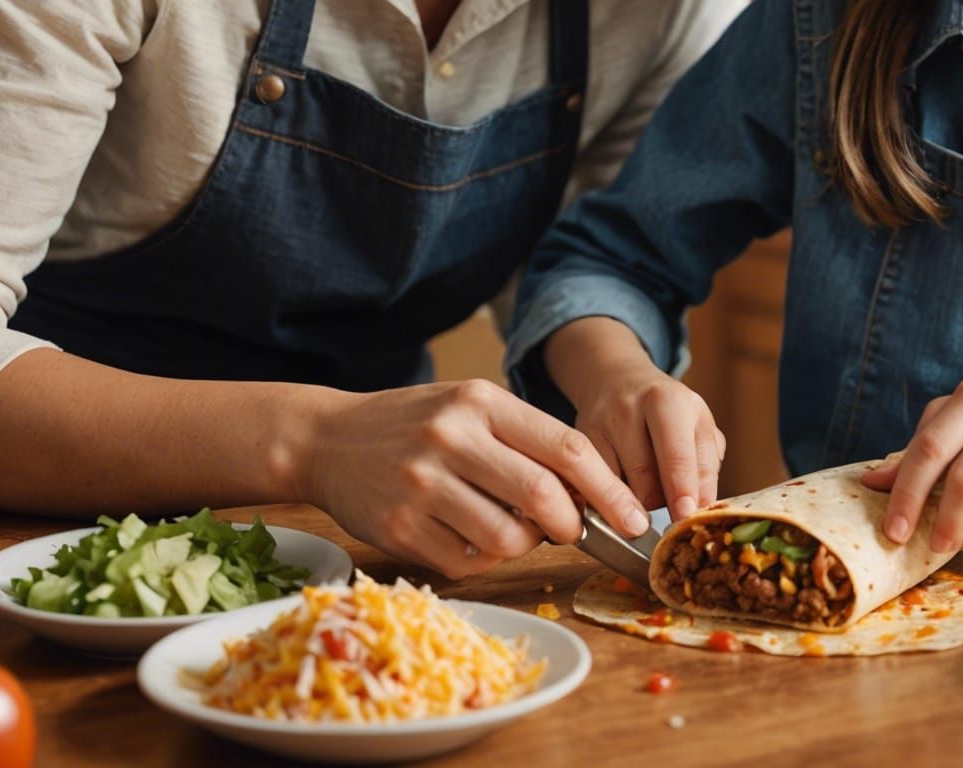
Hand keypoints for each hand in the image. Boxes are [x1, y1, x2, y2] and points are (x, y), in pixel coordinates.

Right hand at [304, 379, 649, 577]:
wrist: (328, 439)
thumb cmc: (415, 423)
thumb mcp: (470, 406)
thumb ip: (524, 439)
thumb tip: (589, 492)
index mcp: (480, 401)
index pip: (565, 446)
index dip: (608, 488)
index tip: (634, 516)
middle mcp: (451, 438)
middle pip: (542, 495)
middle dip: (573, 523)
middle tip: (574, 530)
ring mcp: (422, 485)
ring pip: (508, 537)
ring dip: (526, 543)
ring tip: (514, 528)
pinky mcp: (399, 528)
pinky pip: (468, 561)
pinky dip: (485, 558)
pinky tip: (473, 536)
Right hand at [544, 317, 723, 520]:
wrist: (615, 379)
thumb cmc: (666, 411)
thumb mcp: (697, 423)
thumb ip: (706, 464)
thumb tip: (702, 507)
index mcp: (668, 400)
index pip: (677, 453)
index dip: (683, 489)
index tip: (686, 516)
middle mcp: (630, 408)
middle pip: (646, 480)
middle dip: (662, 502)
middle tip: (672, 505)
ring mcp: (600, 425)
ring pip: (620, 490)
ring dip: (638, 503)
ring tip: (648, 487)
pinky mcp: (579, 442)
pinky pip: (597, 488)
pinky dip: (613, 498)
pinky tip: (623, 485)